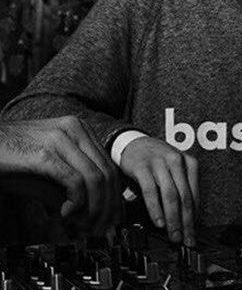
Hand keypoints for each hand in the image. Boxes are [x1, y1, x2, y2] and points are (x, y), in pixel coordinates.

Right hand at [0, 116, 120, 233]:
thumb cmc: (12, 161)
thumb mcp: (47, 174)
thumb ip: (70, 190)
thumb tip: (91, 218)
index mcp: (79, 129)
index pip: (108, 165)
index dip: (114, 197)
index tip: (110, 220)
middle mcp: (75, 128)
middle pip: (107, 172)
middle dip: (108, 207)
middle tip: (100, 230)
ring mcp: (61, 137)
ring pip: (95, 178)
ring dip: (95, 209)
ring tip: (85, 226)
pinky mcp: (46, 153)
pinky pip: (75, 181)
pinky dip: (77, 203)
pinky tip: (65, 213)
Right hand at [120, 136, 198, 246]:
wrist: (134, 143)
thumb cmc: (157, 160)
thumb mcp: (174, 169)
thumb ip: (182, 188)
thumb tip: (189, 218)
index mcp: (188, 162)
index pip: (195, 194)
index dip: (195, 216)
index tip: (193, 232)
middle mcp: (176, 160)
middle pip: (184, 196)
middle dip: (186, 222)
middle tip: (186, 239)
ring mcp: (159, 163)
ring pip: (170, 195)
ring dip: (173, 219)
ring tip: (173, 234)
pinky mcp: (143, 167)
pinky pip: (151, 192)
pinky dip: (156, 209)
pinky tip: (158, 222)